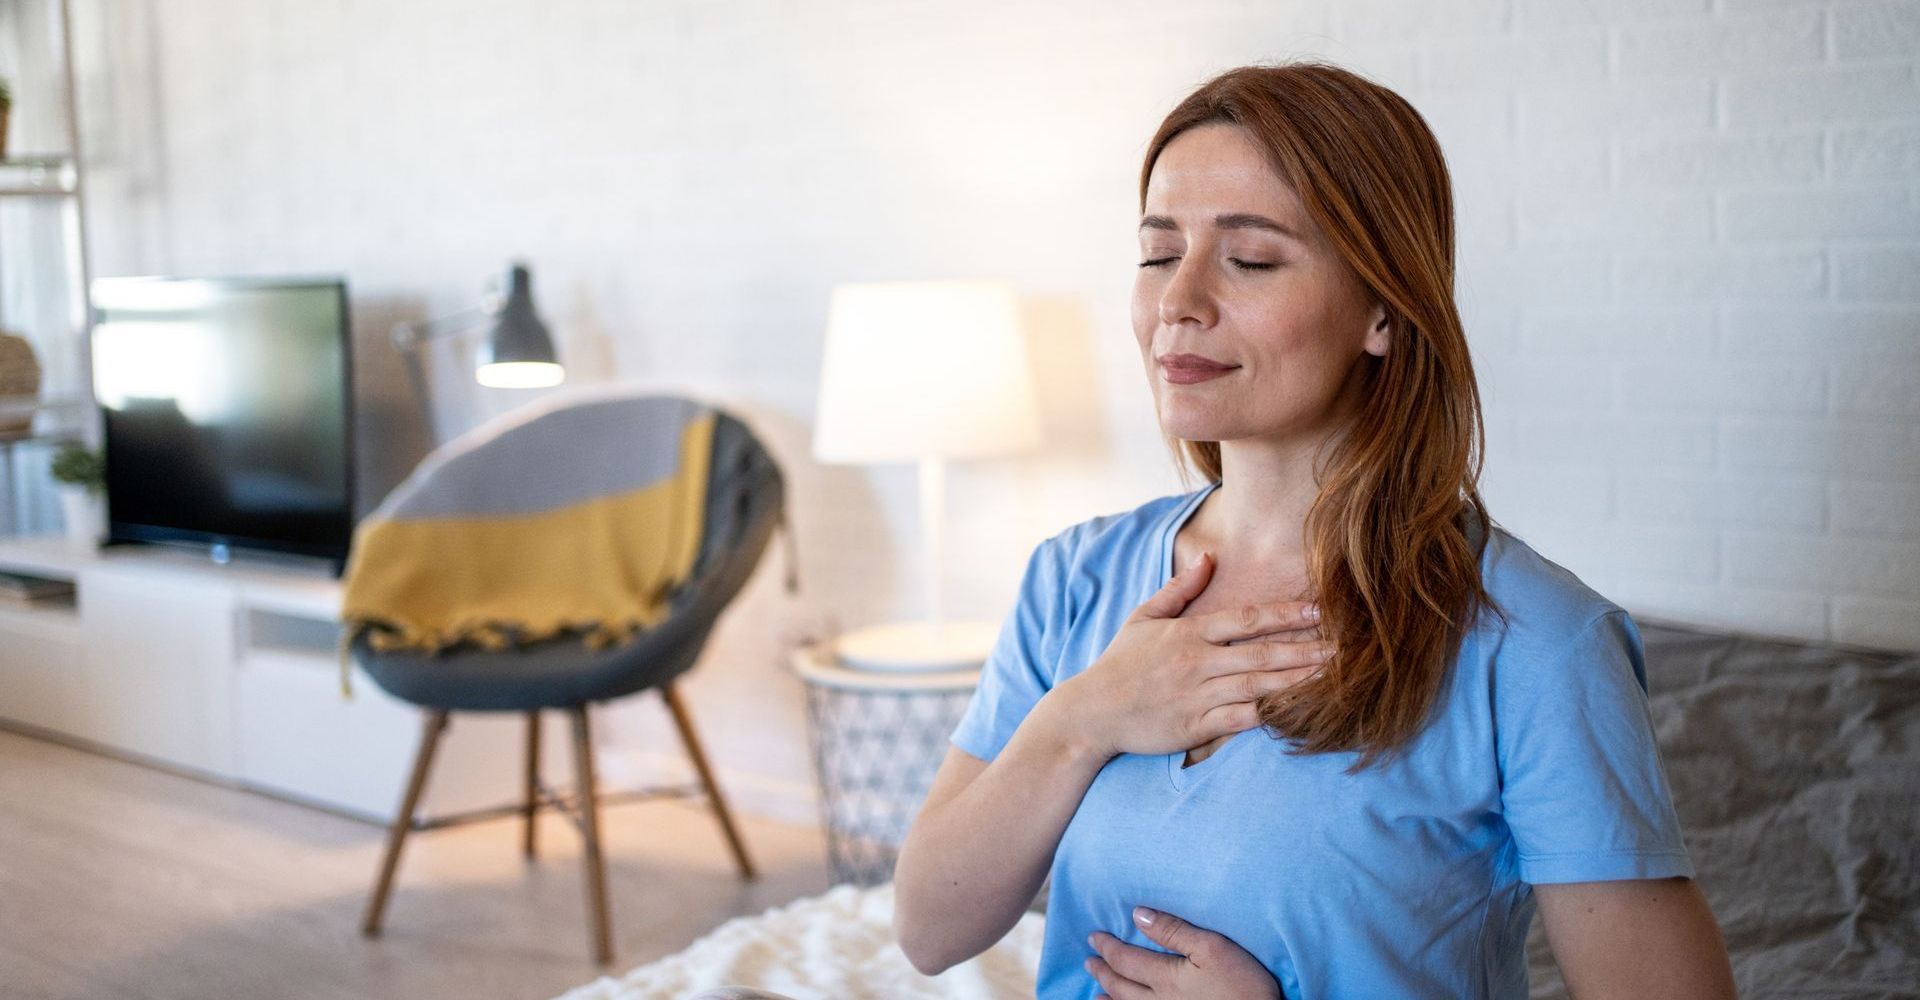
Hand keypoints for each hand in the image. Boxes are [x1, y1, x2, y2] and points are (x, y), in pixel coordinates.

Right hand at [1050, 551, 1332, 759]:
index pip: (1247, 619)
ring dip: (1300, 681)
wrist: (1091, 713)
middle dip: (1308, 648)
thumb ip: (1180, 589)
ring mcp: (1198, 697)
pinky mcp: (1196, 728)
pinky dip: (1272, 716)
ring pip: (1259, 687)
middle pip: (1263, 653)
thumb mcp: (1143, 617)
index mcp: (1189, 633)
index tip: (1321, 609)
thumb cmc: (1119, 664)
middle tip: (1347, 646)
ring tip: (1336, 677)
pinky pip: (1242, 721)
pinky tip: (1301, 714)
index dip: (1287, 614)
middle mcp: (1198, 663)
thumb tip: (1210, 557)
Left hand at [1085, 906, 1281, 999]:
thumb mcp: (1213, 947)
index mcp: (1166, 977)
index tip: (1094, 936)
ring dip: (1107, 997)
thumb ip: (1174, 930)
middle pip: (1120, 985)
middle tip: (1089, 960)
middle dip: (1103, 970)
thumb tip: (1138, 915)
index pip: (1125, 959)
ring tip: (1095, 991)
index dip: (1107, 947)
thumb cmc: (1243, 985)